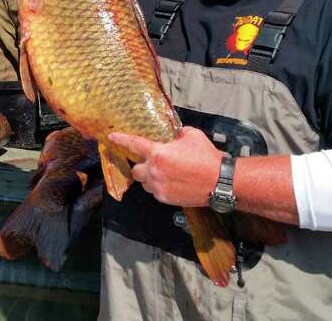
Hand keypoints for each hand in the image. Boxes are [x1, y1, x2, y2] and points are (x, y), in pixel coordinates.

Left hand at [107, 127, 221, 206]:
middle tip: (153, 162)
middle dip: (141, 166)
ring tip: (164, 174)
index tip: (112, 138)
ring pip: (144, 183)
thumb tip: (174, 134)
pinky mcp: (165, 198)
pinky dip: (159, 187)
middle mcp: (154, 171)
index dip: (121, 140)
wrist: (219, 181)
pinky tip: (172, 182)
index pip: (134, 145)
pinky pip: (155, 192)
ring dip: (150, 178)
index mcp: (158, 153)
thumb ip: (178, 133)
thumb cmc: (206, 157)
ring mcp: (159, 187)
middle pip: (136, 170)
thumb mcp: (192, 135)